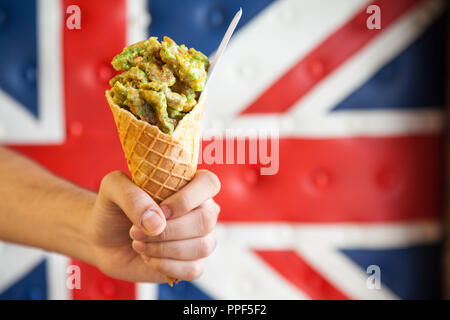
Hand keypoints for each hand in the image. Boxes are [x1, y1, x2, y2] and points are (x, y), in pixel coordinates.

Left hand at [87, 169, 220, 282]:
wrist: (104, 239)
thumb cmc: (113, 208)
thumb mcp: (113, 189)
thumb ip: (132, 197)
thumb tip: (157, 223)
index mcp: (189, 184)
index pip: (209, 183)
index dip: (187, 199)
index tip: (160, 209)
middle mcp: (202, 209)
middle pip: (206, 220)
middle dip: (168, 230)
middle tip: (136, 231)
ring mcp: (201, 237)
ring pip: (202, 246)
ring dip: (163, 248)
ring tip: (138, 243)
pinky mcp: (194, 263)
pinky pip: (193, 269)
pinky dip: (165, 265)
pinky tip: (148, 257)